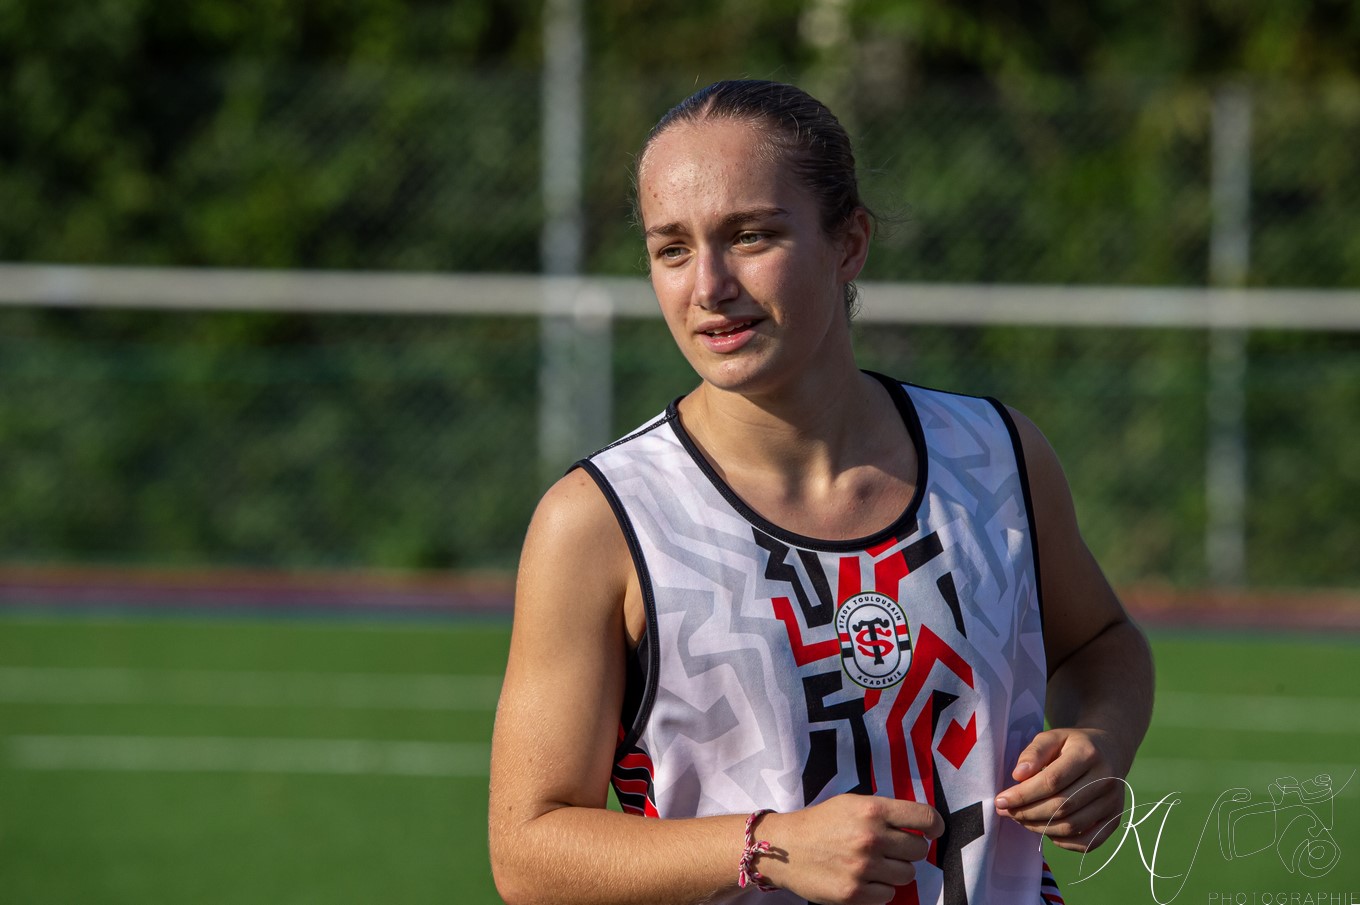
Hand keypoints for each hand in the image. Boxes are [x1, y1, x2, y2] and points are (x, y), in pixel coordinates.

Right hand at [756, 794, 943, 904]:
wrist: (784, 847)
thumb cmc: (820, 823)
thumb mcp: (851, 804)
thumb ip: (884, 812)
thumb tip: (921, 827)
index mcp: (872, 810)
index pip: (924, 818)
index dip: (934, 826)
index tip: (933, 831)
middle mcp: (871, 837)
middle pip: (919, 850)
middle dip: (909, 850)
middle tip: (891, 849)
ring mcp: (863, 867)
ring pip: (907, 875)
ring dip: (895, 871)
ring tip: (874, 864)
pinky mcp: (854, 893)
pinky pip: (888, 896)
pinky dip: (880, 889)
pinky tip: (862, 878)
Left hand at [993, 727, 1129, 851]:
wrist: (1109, 750)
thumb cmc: (1072, 744)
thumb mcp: (1052, 737)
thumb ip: (1034, 753)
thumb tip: (1018, 775)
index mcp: (1088, 754)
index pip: (1052, 781)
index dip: (1023, 794)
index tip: (1001, 800)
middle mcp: (1105, 779)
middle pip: (1061, 806)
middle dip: (1027, 813)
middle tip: (1006, 812)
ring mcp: (1113, 802)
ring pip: (1072, 826)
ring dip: (1040, 828)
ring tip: (1020, 819)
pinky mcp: (1115, 819)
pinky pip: (1088, 841)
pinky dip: (1063, 841)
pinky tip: (1045, 830)